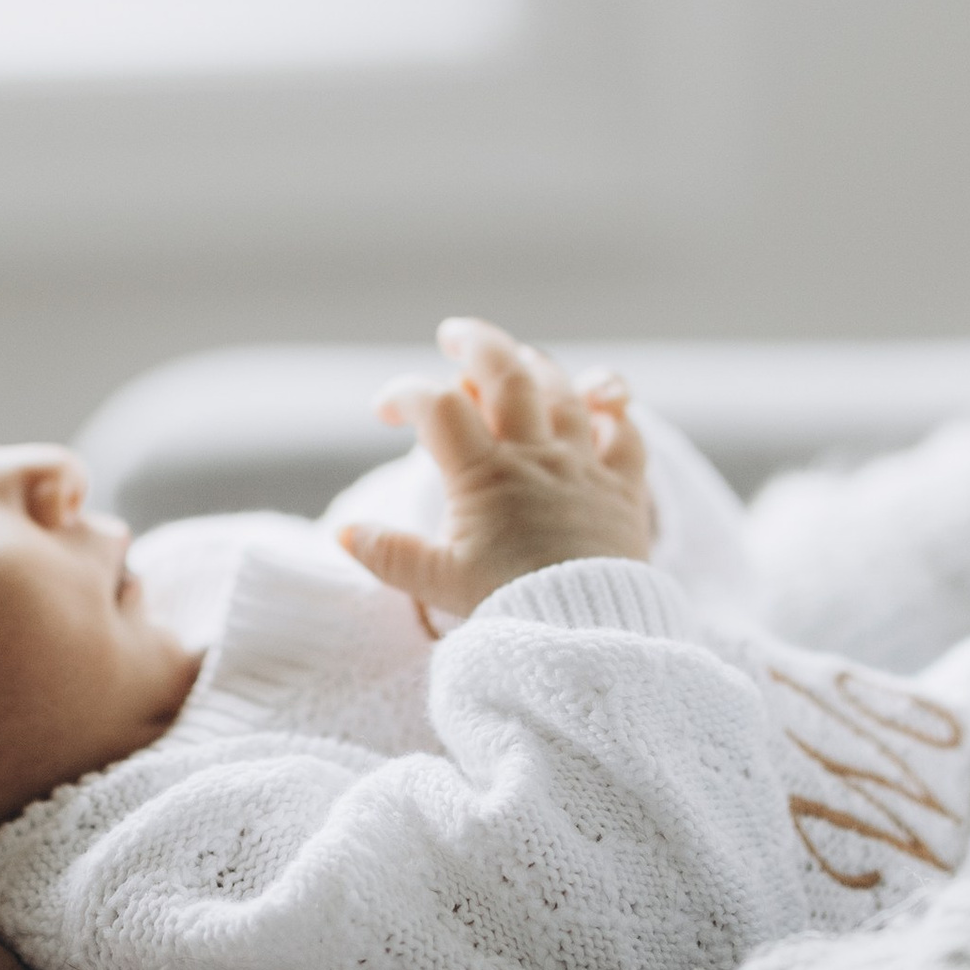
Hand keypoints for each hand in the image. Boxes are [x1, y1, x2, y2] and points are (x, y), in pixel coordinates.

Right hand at [340, 316, 651, 619]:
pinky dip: (614, 412)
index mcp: (484, 474)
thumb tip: (343, 533)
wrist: (586, 634)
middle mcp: (535, 456)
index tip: (385, 410)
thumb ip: (390, 554)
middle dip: (475, 344)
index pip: (438, 405)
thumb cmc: (511, 608)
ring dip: (537, 367)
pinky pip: (626, 434)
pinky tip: (603, 402)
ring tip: (519, 358)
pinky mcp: (623, 487)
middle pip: (507, 373)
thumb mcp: (439, 583)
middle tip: (453, 335)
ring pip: (563, 392)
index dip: (405, 394)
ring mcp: (583, 465)